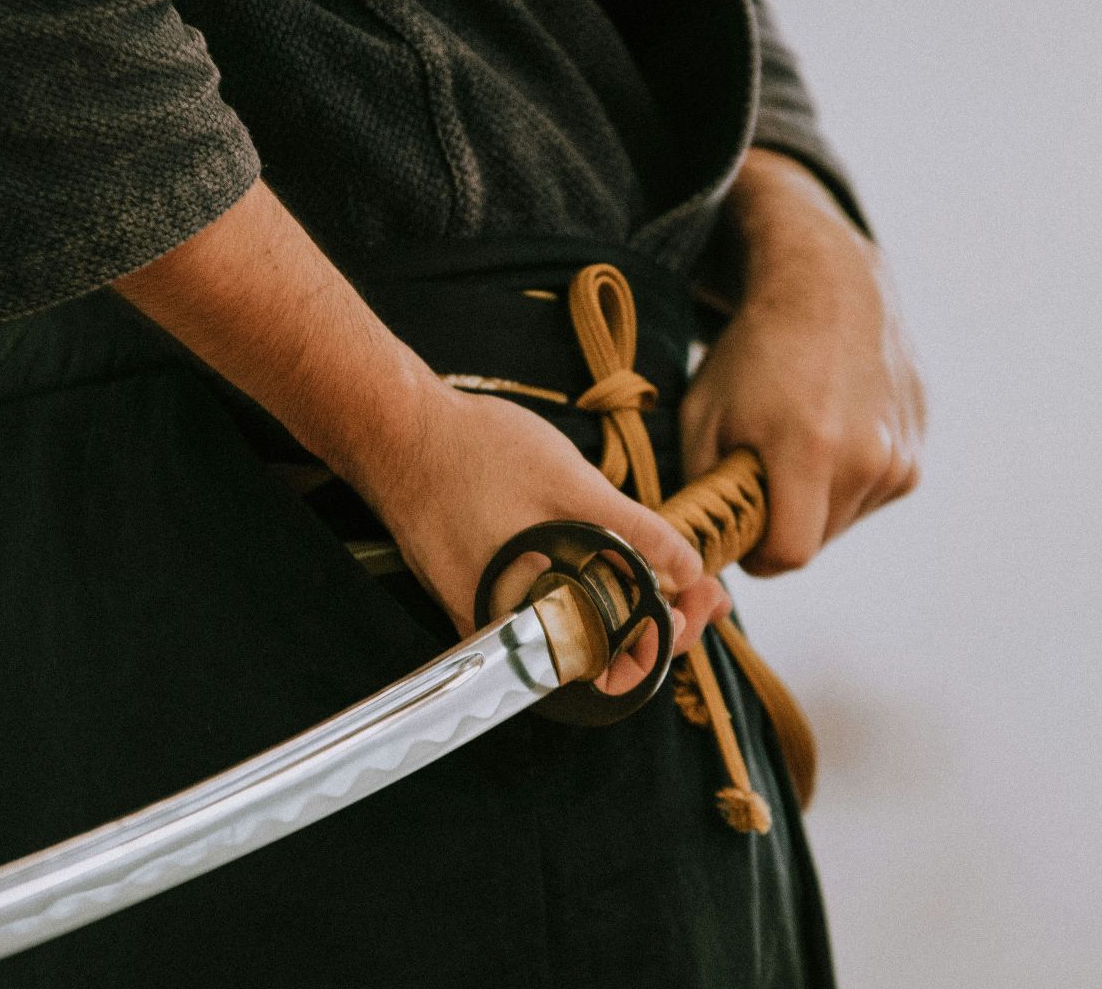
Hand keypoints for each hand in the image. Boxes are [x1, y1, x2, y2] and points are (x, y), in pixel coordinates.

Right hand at [349, 384, 729, 688]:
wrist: (396, 432)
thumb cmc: (477, 455)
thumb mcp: (574, 486)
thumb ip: (636, 534)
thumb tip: (689, 571)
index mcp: (530, 622)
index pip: (613, 669)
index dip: (666, 644)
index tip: (699, 608)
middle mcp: (507, 635)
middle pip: (600, 655)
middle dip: (659, 624)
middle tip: (705, 590)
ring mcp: (489, 616)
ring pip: (574, 633)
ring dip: (628, 609)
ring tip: (672, 577)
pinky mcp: (477, 593)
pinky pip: (544, 611)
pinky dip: (587, 595)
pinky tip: (616, 566)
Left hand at [682, 148, 924, 574]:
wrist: (828, 287)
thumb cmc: (753, 352)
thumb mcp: (703, 415)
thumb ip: (703, 491)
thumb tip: (701, 549)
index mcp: (812, 450)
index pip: (788, 554)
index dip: (755, 552)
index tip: (738, 526)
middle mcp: (870, 459)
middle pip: (817, 541)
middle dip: (782, 524)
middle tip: (759, 474)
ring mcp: (902, 456)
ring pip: (844, 521)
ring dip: (814, 502)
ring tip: (796, 442)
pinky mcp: (917, 450)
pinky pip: (871, 495)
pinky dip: (845, 480)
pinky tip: (829, 431)